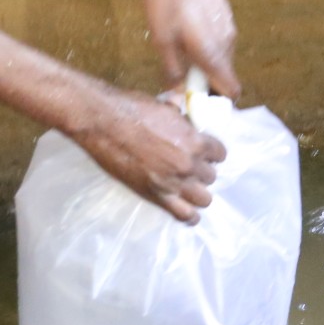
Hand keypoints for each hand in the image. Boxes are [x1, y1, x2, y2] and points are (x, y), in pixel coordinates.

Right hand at [71, 89, 227, 222]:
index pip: (220, 154)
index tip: (204, 153)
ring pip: (203, 199)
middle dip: (202, 172)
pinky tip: (189, 214)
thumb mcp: (164, 107)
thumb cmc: (131, 109)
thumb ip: (179, 116)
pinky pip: (184, 215)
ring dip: (197, 193)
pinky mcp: (157, 197)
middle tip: (190, 169)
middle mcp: (189, 164)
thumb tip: (181, 111)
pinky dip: (190, 216)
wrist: (104, 123)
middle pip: (211, 177)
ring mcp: (174, 183)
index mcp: (194, 140)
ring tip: (188, 189)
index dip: (212, 154)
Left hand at [145, 0, 240, 98]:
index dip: (214, 103)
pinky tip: (181, 32)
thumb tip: (177, 93)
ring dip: (200, 63)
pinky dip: (203, 47)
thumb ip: (172, 69)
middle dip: (203, 83)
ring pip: (218, 58)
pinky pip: (216, 42)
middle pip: (223, 77)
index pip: (231, 92)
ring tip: (174, 50)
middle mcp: (228, 44)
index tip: (193, 102)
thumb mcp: (161, 38)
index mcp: (214, 54)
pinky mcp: (224, 15)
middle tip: (176, 77)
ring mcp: (228, 28)